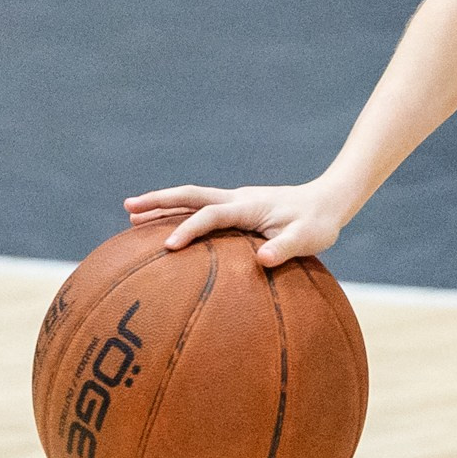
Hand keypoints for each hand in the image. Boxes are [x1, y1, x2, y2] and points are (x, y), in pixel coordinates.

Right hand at [122, 179, 355, 265]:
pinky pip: (202, 209)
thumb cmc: (318, 223)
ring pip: (193, 200)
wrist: (329, 202)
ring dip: (164, 205)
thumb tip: (263, 261)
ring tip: (131, 216)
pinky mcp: (237, 210)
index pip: (211, 215)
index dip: (189, 229)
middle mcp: (237, 199)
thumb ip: (286, 249)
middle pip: (191, 196)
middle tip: (128, 207)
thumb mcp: (308, 238)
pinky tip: (166, 227)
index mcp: (248, 206)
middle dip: (159, 201)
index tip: (168, 247)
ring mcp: (235, 202)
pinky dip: (180, 213)